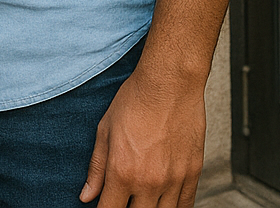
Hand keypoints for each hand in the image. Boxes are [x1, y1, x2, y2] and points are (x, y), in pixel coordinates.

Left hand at [80, 63, 205, 207]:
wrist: (170, 83)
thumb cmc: (136, 100)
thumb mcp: (105, 130)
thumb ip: (96, 167)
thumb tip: (87, 196)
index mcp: (122, 172)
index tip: (105, 206)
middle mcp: (148, 182)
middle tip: (124, 198)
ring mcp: (173, 180)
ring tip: (143, 198)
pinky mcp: (193, 174)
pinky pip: (185, 206)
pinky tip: (165, 201)